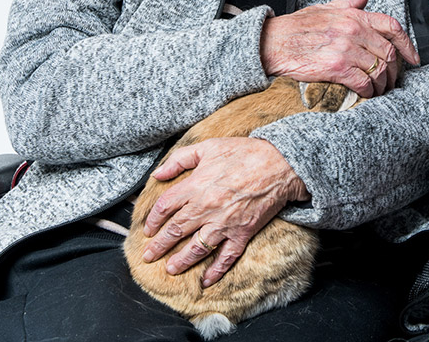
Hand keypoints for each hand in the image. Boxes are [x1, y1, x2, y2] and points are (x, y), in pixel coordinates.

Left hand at [140, 137, 307, 286]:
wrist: (280, 164)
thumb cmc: (245, 152)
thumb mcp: (209, 147)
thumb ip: (179, 159)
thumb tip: (158, 174)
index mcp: (196, 186)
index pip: (165, 208)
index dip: (153, 220)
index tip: (148, 229)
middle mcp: (206, 208)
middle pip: (175, 231)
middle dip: (159, 247)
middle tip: (148, 256)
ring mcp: (224, 223)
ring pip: (196, 249)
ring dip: (181, 261)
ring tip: (170, 269)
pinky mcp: (242, 233)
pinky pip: (226, 257)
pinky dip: (215, 271)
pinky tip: (205, 280)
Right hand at [260, 0, 416, 96]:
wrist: (273, 42)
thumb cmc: (296, 27)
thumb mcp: (325, 7)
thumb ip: (349, 3)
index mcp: (354, 16)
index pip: (392, 27)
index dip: (408, 44)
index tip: (413, 58)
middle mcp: (354, 30)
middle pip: (389, 53)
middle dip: (394, 71)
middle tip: (391, 81)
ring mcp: (346, 49)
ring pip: (379, 70)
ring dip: (382, 84)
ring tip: (379, 90)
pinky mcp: (336, 67)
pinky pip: (364, 82)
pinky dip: (369, 91)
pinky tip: (366, 94)